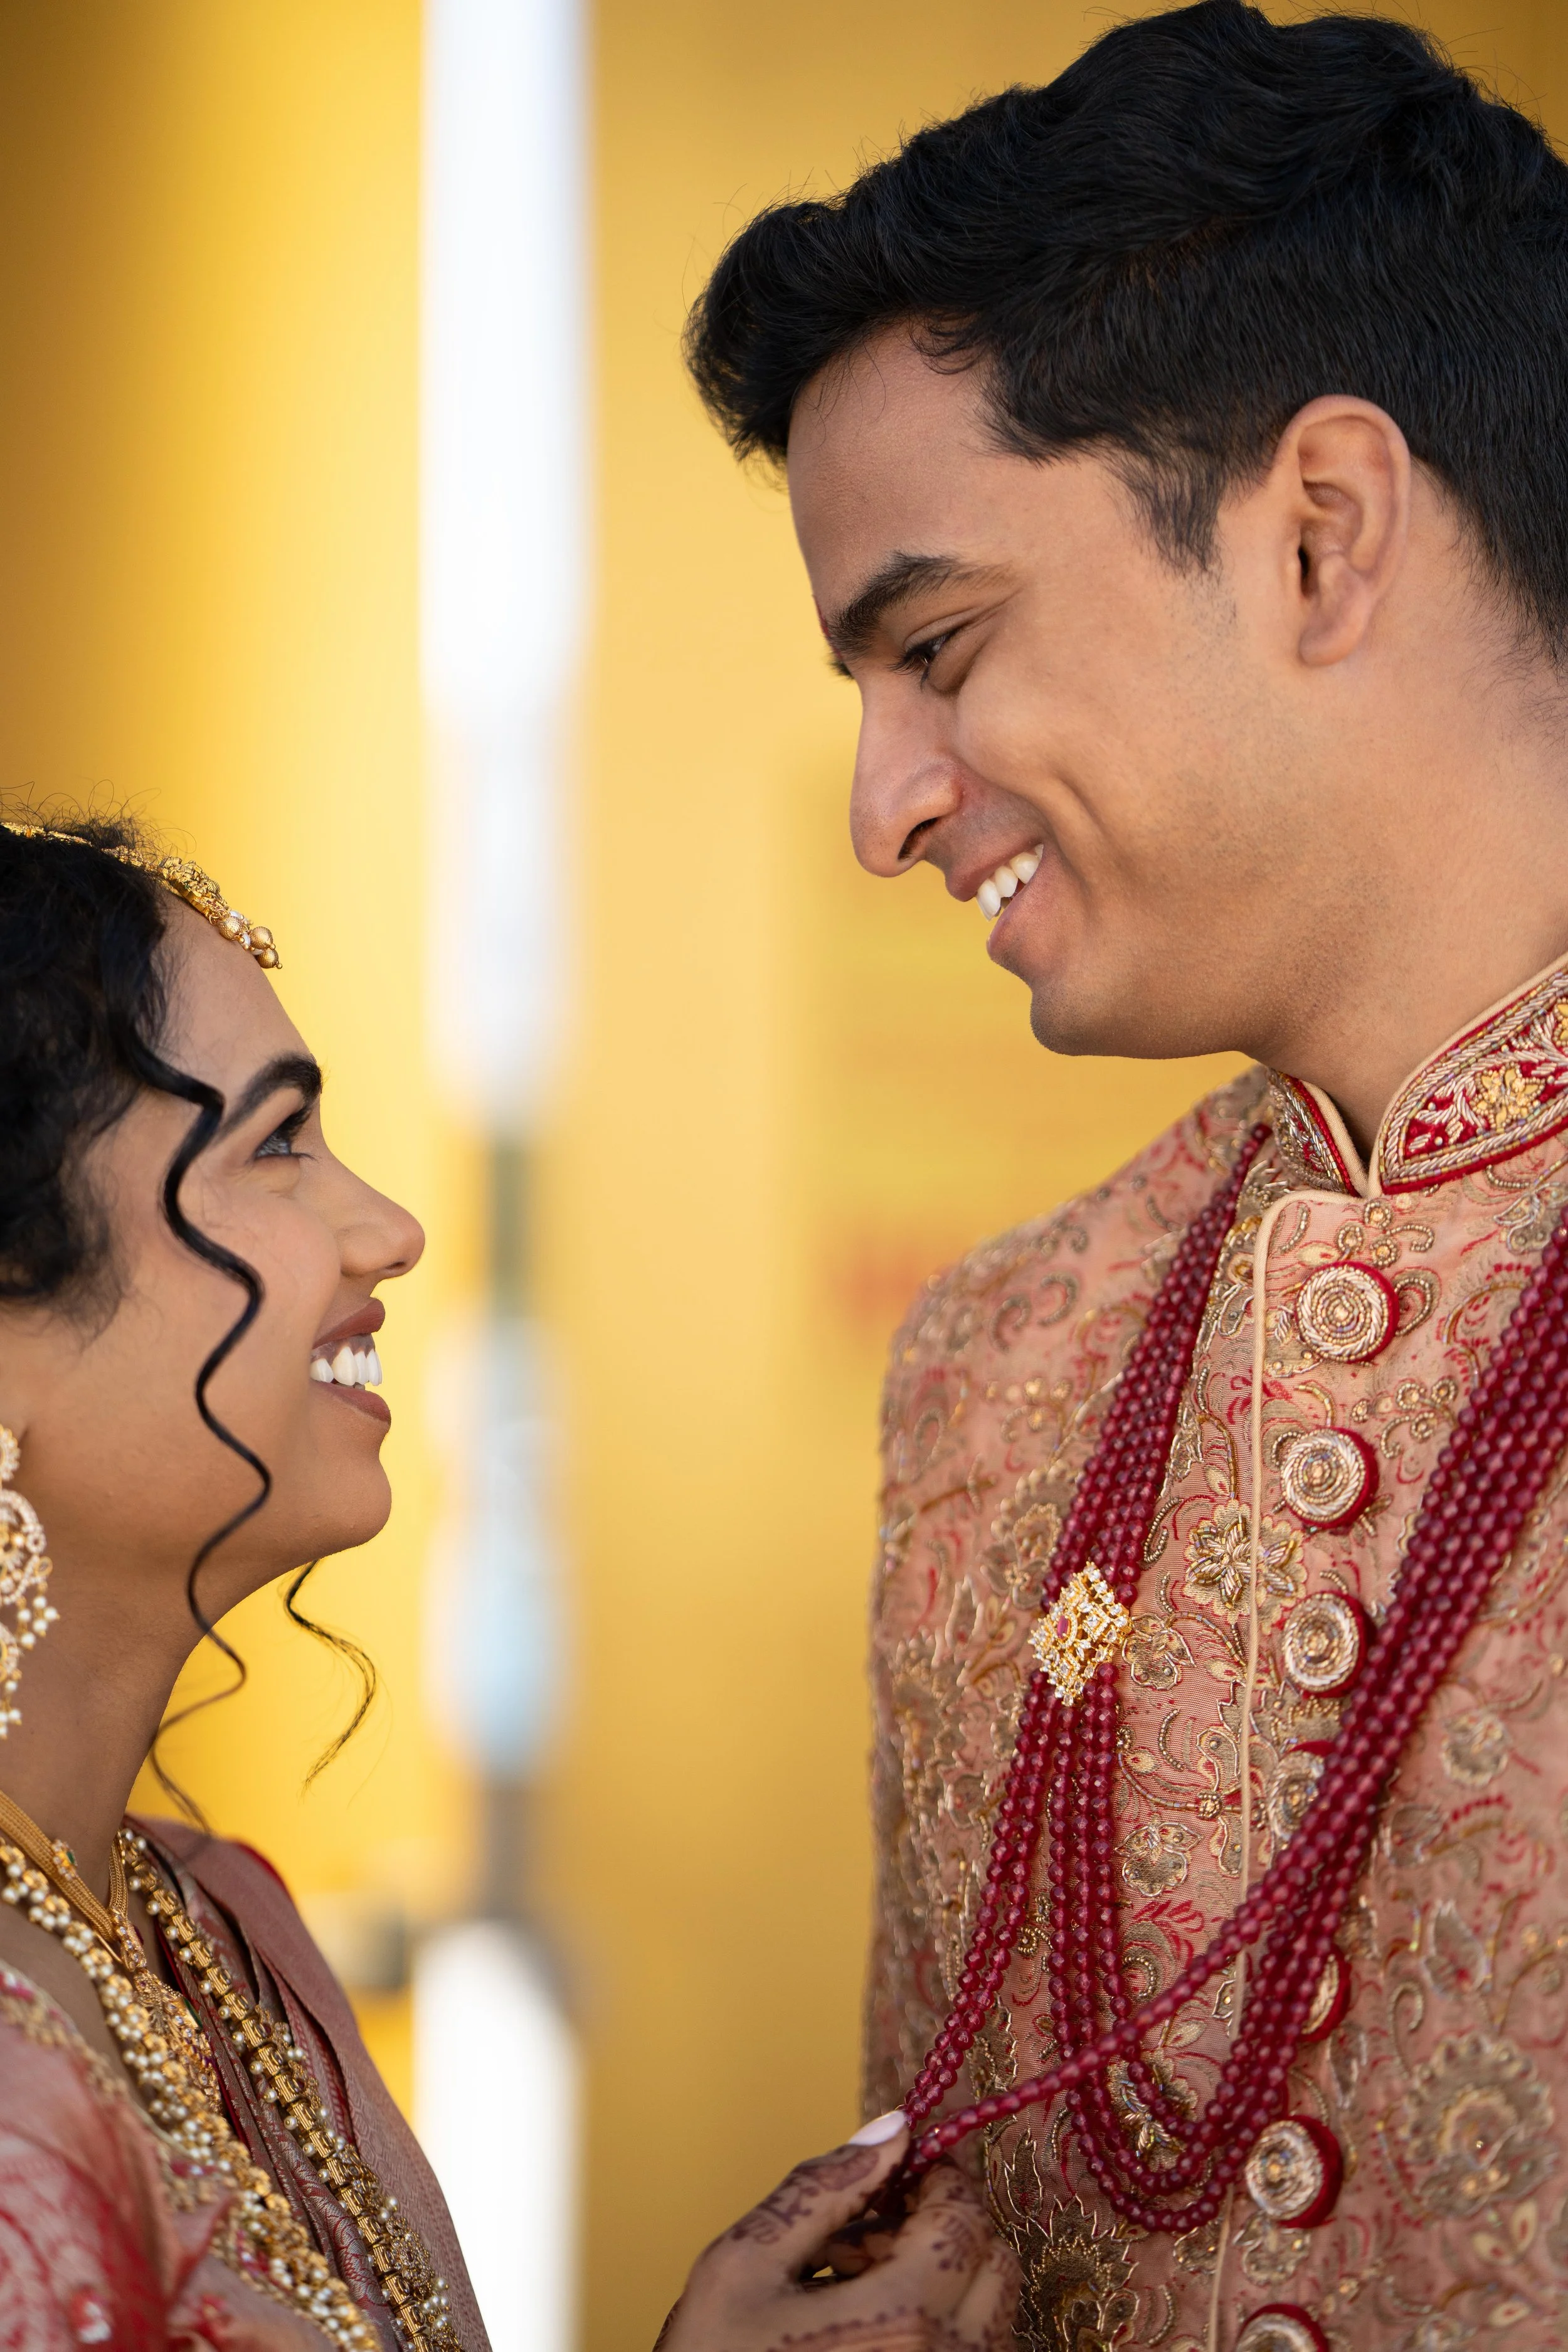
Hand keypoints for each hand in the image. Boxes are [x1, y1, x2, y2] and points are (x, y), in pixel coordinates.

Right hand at [654, 2112, 1020, 2349]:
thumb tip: (891, 2129)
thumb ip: (824, 2187)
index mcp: (903, 2317)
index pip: (964, 2215)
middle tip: (866, 2233)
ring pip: (990, 2315)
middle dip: (942, 2228)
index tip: (893, 2172)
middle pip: (994, 2265)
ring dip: (941, 2281)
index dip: (935, 2176)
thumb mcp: (746, 2264)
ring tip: (855, 2286)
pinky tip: (868, 2330)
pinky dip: (938, 2327)